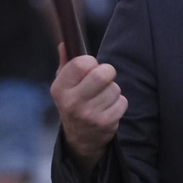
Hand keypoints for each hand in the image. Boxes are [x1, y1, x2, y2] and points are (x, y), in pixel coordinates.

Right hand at [51, 43, 126, 169]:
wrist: (80, 138)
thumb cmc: (74, 102)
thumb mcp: (64, 85)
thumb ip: (66, 63)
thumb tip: (65, 43)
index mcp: (60, 89)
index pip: (81, 63)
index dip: (90, 62)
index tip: (90, 67)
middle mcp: (72, 103)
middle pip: (102, 74)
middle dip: (107, 72)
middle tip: (102, 79)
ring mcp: (89, 115)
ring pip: (115, 88)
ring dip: (112, 90)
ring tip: (103, 97)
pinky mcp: (105, 123)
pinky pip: (122, 102)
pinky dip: (119, 103)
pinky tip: (109, 108)